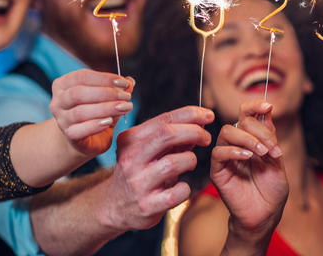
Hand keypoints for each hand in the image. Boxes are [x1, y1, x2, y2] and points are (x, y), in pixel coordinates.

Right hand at [50, 69, 134, 156]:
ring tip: (124, 108)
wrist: (86, 139)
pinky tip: (109, 122)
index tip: (124, 82)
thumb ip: (117, 88)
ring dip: (105, 109)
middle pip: (78, 93)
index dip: (104, 78)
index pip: (81, 77)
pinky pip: (79, 130)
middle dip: (105, 93)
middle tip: (126, 96)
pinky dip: (95, 125)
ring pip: (79, 112)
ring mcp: (61, 120)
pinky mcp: (69, 136)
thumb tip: (130, 81)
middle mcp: (58, 101)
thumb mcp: (108, 97)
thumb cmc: (96, 112)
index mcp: (63, 85)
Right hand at [101, 106, 213, 231]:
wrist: (114, 206)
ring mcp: (138, 183)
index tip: (208, 115)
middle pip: (168, 134)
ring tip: (189, 163)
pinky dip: (185, 188)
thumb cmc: (137, 173)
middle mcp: (131, 159)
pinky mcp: (147, 205)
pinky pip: (178, 192)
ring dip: (190, 160)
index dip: (191, 114)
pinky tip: (180, 188)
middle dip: (194, 132)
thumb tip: (200, 123)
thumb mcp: (147, 150)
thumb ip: (171, 138)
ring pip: (174, 163)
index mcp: (130, 139)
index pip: (164, 119)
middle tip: (206, 138)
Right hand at [211, 100, 287, 238]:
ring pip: (226, 133)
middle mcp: (237, 145)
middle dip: (258, 131)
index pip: (246, 114)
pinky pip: (218, 153)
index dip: (254, 106)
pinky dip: (233, 151)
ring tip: (261, 154)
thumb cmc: (272, 191)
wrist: (265, 216)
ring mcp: (226, 157)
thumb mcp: (277, 160)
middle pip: (239, 121)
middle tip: (272, 148)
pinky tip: (247, 158)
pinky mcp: (217, 171)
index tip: (268, 105)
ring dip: (247, 139)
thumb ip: (270, 137)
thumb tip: (266, 110)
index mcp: (251, 139)